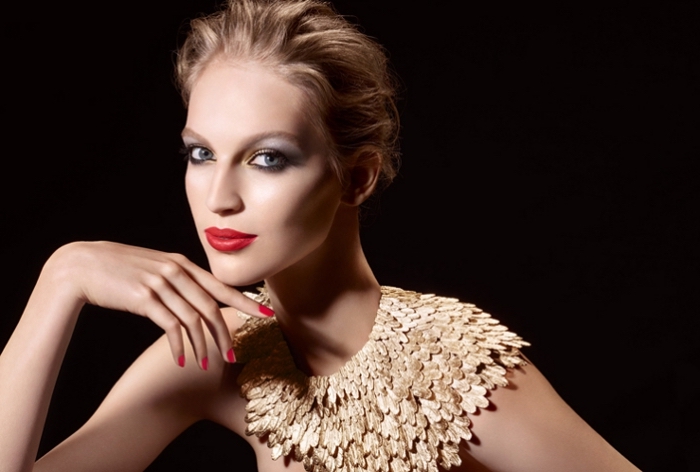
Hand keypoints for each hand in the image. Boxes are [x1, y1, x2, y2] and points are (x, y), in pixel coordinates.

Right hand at [48, 241, 270, 368]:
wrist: (81, 264)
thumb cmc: (119, 268)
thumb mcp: (153, 267)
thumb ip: (176, 278)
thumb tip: (197, 296)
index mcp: (181, 263)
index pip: (220, 285)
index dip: (244, 301)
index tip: (265, 314)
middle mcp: (176, 271)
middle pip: (211, 306)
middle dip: (225, 333)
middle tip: (234, 356)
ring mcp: (160, 283)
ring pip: (193, 319)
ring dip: (202, 345)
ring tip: (207, 365)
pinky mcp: (144, 298)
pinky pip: (171, 326)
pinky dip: (179, 345)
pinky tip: (181, 359)